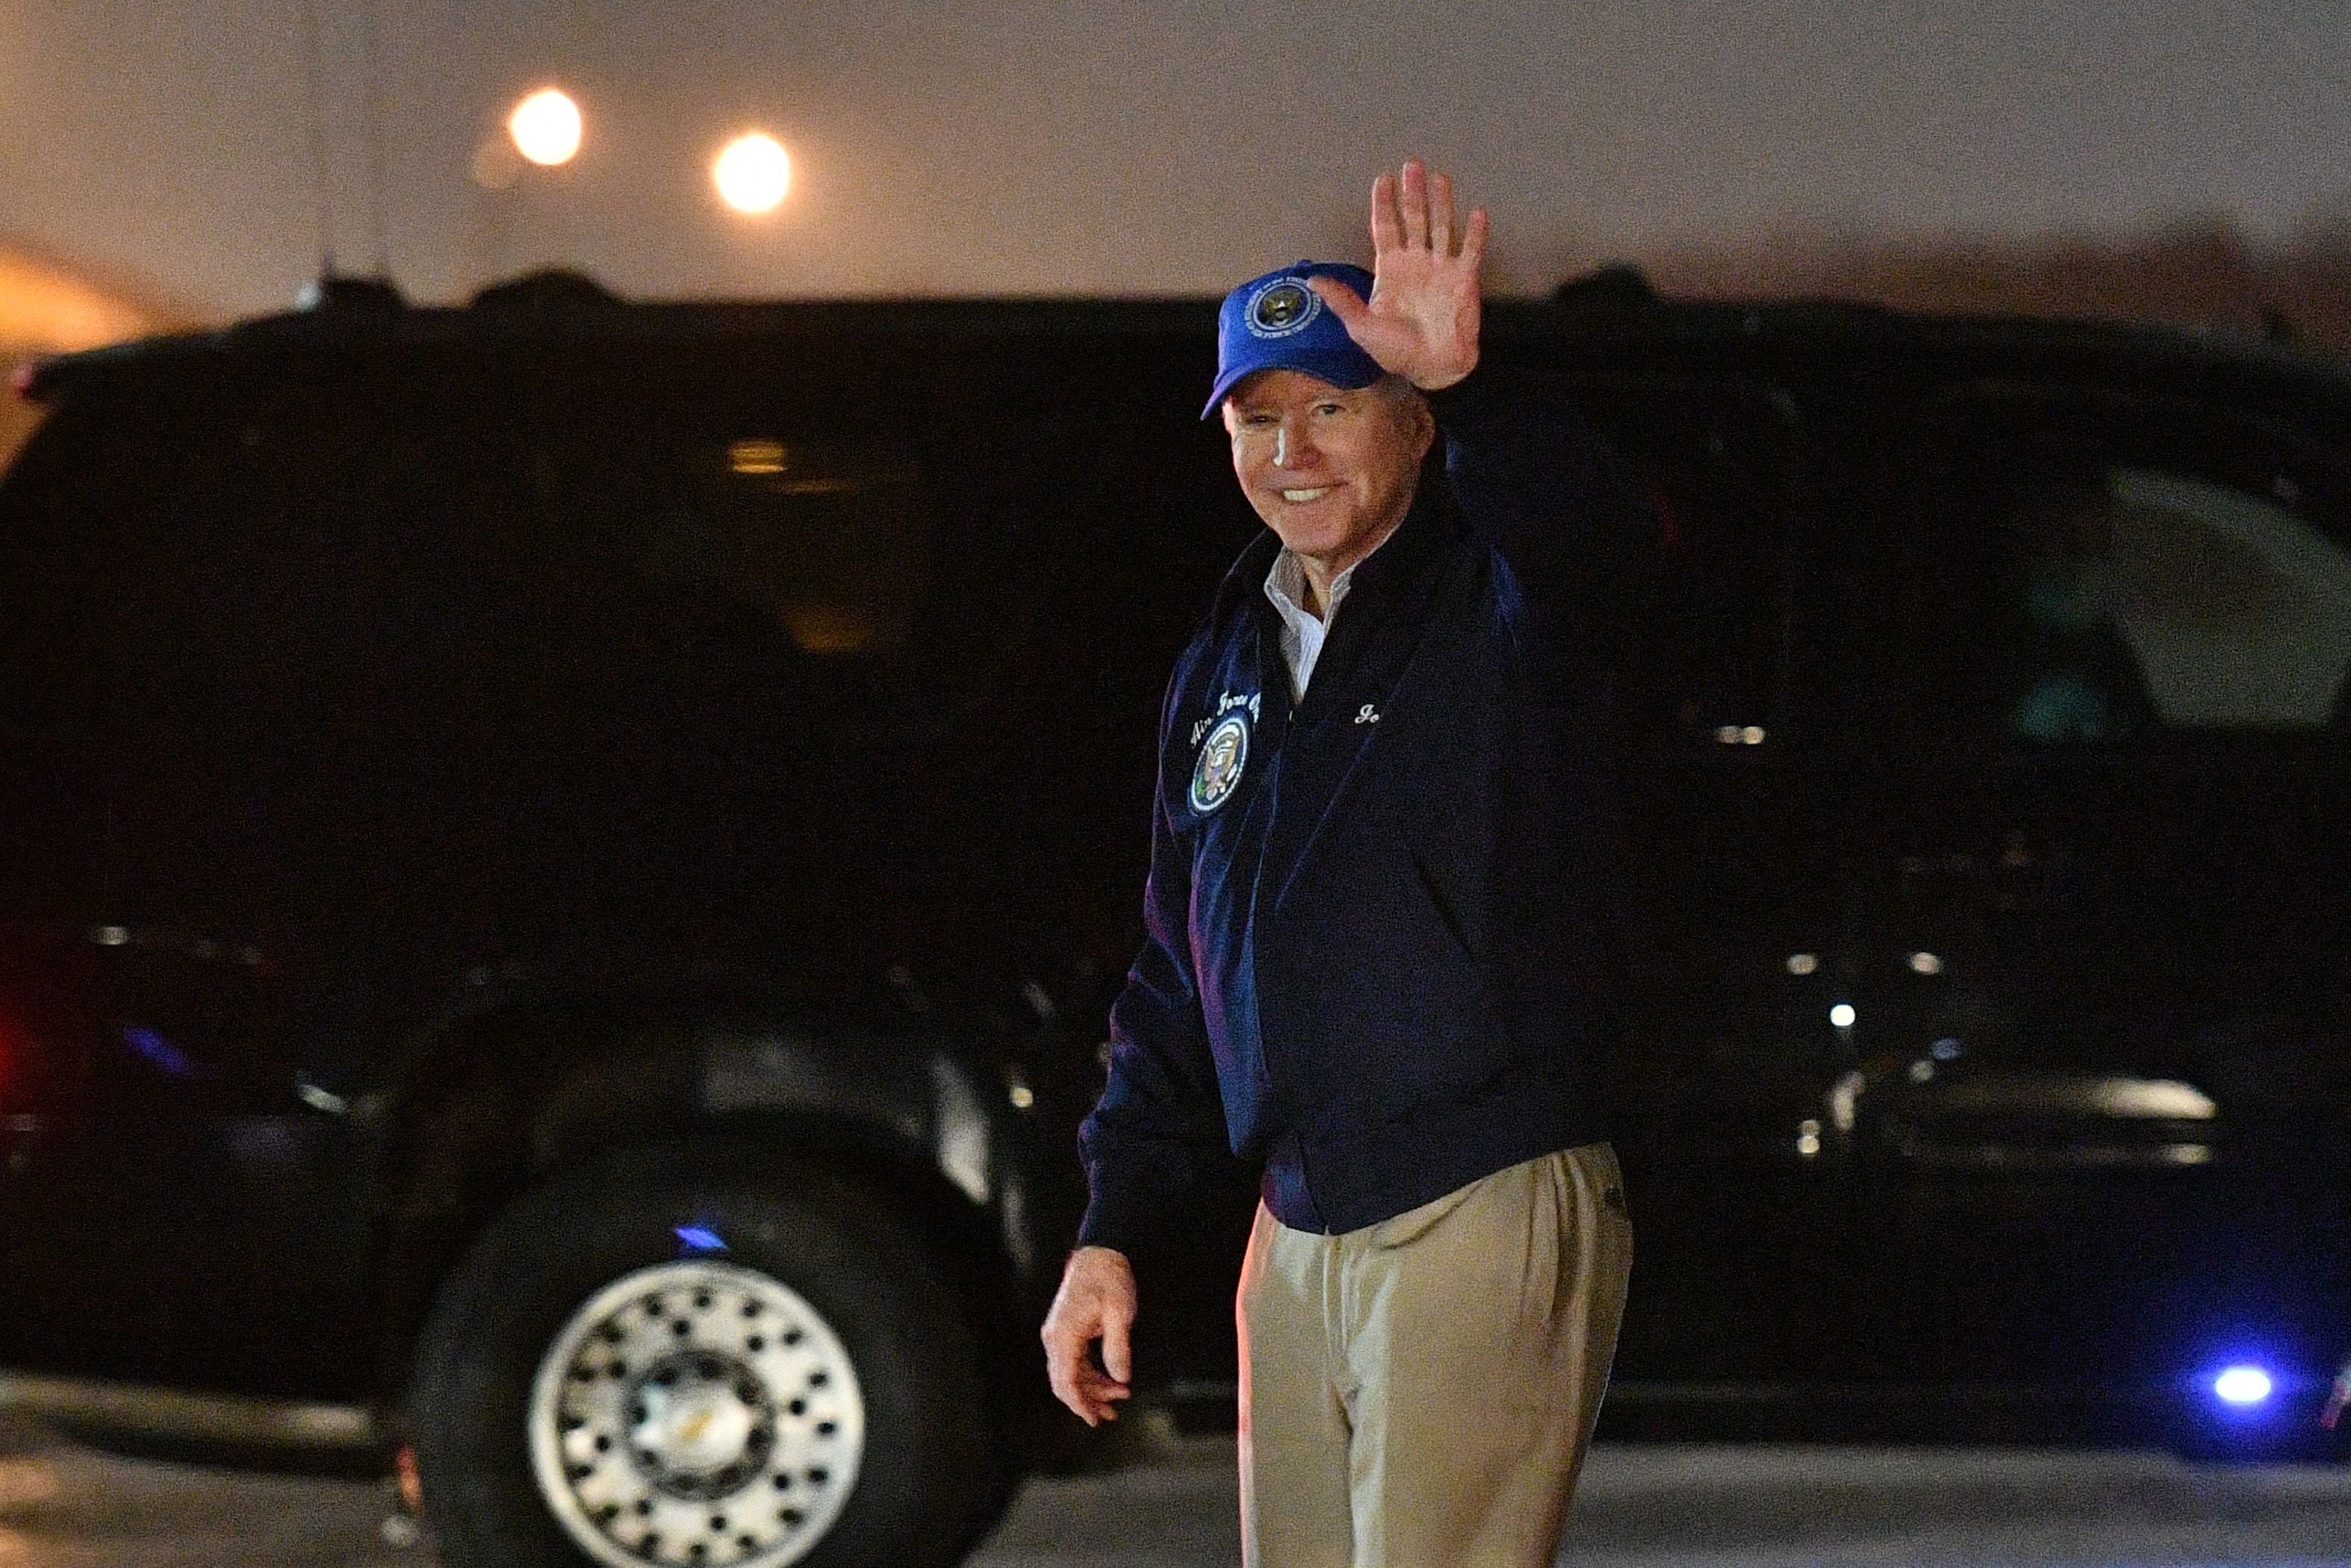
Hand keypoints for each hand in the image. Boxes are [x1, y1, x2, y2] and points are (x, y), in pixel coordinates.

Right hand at [1041, 1245, 1137, 1425]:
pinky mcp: (1064, 1331)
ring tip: (1119, 1396)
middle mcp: (1054, 1337)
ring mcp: (1057, 1334)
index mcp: (1064, 1335)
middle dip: (1088, 1401)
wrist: (1100, 1254)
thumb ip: (1118, 1347)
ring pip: (1069, 1373)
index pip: (1066, 1381)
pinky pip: (1073, 1361)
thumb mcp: (1120, 1313)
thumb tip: (1121, 1379)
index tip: (1094, 1420)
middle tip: (1112, 1414)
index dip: (1080, 1404)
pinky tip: (1110, 1380)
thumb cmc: (1110, 1279)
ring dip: (1091, 1388)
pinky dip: (1089, 1374)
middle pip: (1064, 1382)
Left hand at [1307, 158, 1485, 391]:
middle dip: (1413, 194)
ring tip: (1440, 179)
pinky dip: (1475, 234)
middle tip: (1412, 166)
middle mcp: (1416, 261)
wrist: (1431, 369)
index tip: (1382, 180)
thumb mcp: (1361, 327)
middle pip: (1414, 219)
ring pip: (1442, 227)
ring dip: (1442, 203)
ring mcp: (1441, 268)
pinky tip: (1476, 213)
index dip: (1383, 204)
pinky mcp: (1464, 279)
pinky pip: (1471, 251)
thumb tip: (1312, 279)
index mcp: (1391, 269)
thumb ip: (1341, 300)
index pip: (1385, 228)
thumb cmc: (1395, 351)